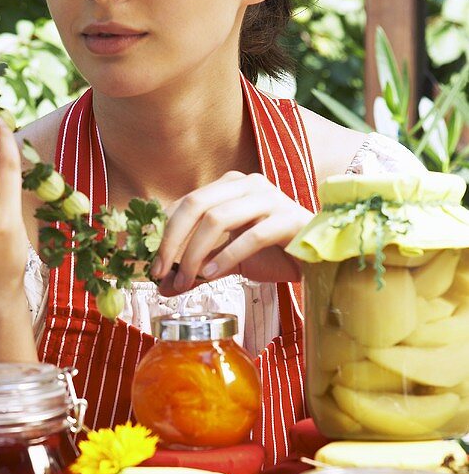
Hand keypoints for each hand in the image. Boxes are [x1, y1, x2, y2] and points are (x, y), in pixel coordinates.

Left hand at [150, 171, 312, 294]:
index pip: (185, 203)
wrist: (320, 258)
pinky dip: (226, 257)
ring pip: (218, 219)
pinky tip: (212, 275)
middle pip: (195, 204)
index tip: (152, 266)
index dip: (163, 234)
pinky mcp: (288, 219)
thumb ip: (196, 271)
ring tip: (186, 280)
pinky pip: (250, 236)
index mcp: (229, 187)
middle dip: (171, 241)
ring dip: (195, 253)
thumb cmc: (273, 253)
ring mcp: (270, 198)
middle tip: (160, 272)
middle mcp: (247, 184)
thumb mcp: (226, 261)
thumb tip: (162, 289)